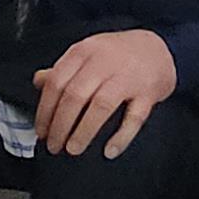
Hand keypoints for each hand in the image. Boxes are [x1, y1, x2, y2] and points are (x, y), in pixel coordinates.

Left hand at [31, 29, 177, 158]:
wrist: (160, 48)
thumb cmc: (119, 54)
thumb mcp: (88, 53)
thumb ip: (64, 68)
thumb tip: (38, 81)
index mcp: (84, 52)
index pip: (56, 82)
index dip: (45, 110)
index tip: (41, 130)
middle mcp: (104, 62)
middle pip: (75, 96)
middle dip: (60, 125)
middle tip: (54, 145)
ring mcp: (128, 76)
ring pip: (101, 106)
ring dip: (83, 131)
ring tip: (73, 149)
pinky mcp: (148, 92)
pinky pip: (134, 117)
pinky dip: (121, 136)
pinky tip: (110, 150)